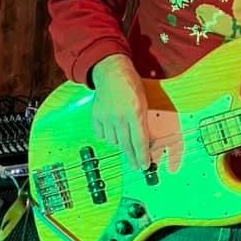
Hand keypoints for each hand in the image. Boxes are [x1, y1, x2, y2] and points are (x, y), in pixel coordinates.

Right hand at [91, 54, 151, 169]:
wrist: (111, 73)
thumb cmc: (131, 86)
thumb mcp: (143, 102)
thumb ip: (143, 122)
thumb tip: (145, 142)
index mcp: (135, 113)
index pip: (139, 141)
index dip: (142, 156)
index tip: (144, 166)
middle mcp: (120, 117)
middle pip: (126, 145)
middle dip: (132, 158)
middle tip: (135, 166)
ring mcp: (106, 118)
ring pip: (113, 141)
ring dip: (120, 143)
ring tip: (124, 137)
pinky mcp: (96, 117)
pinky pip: (101, 135)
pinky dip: (107, 136)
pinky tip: (111, 130)